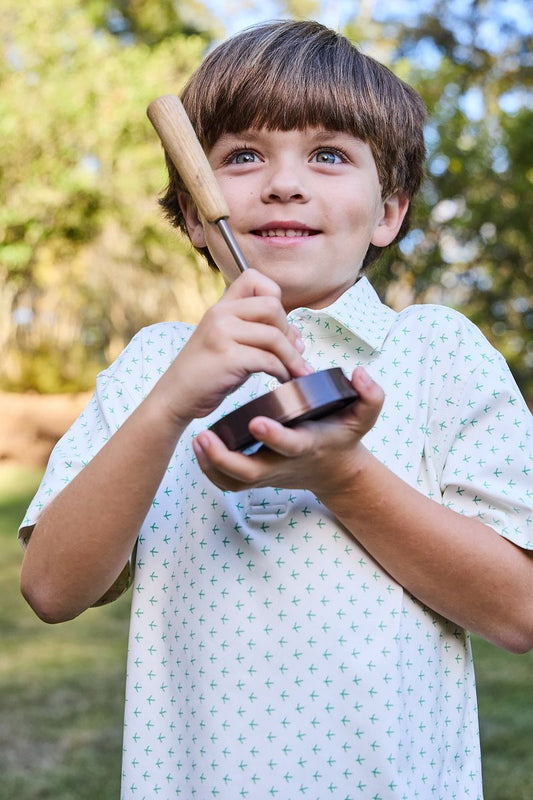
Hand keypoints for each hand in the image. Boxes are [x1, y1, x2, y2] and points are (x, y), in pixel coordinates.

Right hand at [153, 269, 311, 425]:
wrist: (176, 396)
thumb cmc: (208, 373)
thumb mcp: (231, 343)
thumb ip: (259, 334)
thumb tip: (297, 338)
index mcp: (222, 306)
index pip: (254, 278)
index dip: (275, 298)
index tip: (280, 325)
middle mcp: (220, 314)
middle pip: (273, 306)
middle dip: (289, 332)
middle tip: (292, 354)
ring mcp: (222, 334)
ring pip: (275, 335)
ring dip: (292, 357)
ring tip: (297, 372)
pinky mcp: (227, 357)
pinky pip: (268, 360)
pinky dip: (282, 371)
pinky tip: (282, 379)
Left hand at [191, 367, 383, 497]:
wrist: (336, 470)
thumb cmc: (344, 436)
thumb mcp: (364, 417)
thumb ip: (370, 396)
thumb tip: (359, 374)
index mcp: (308, 445)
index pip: (291, 445)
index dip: (274, 436)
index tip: (256, 421)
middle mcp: (284, 463)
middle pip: (251, 472)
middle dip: (226, 459)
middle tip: (204, 437)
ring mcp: (268, 473)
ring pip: (235, 481)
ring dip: (212, 466)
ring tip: (196, 441)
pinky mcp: (257, 476)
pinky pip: (229, 483)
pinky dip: (211, 471)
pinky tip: (199, 448)